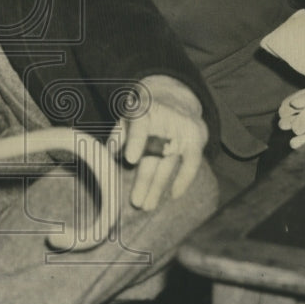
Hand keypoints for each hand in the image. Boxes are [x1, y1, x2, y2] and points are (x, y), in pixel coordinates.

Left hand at [109, 75, 207, 210]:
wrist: (172, 98)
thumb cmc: (142, 111)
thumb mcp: (126, 116)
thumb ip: (119, 133)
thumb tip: (109, 152)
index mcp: (143, 109)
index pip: (139, 125)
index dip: (135, 141)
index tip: (130, 160)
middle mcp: (165, 118)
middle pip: (154, 152)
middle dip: (144, 179)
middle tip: (135, 202)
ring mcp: (182, 129)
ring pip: (168, 162)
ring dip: (158, 186)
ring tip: (148, 205)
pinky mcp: (195, 138)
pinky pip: (191, 163)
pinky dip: (183, 179)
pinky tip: (174, 194)